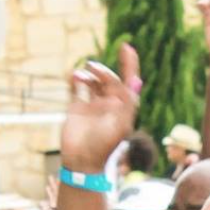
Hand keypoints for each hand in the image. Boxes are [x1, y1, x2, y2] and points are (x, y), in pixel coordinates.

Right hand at [59, 43, 140, 172]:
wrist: (82, 162)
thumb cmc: (104, 146)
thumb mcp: (120, 124)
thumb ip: (127, 102)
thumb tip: (136, 81)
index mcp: (123, 108)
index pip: (129, 81)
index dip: (129, 64)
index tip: (126, 47)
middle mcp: (109, 105)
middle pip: (109, 79)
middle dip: (103, 71)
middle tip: (93, 67)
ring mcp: (92, 106)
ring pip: (92, 82)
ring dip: (89, 74)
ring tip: (83, 72)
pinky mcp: (77, 109)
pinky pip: (77, 89)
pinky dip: (75, 79)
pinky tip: (74, 75)